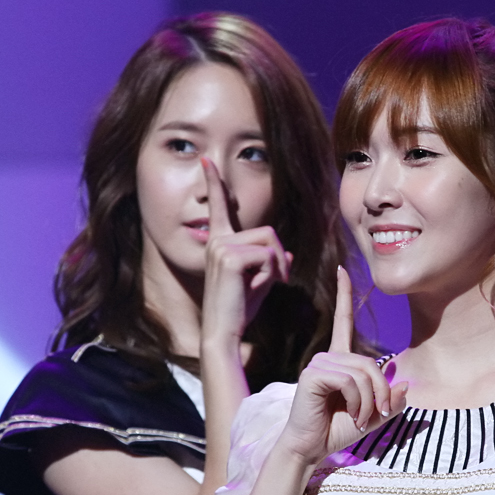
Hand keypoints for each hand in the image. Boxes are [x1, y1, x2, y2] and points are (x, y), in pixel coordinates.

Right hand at [201, 158, 291, 350]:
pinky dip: (271, 275)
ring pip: (270, 243)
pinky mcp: (230, 257)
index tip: (207, 162)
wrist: (223, 331)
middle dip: (279, 257)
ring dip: (276, 267)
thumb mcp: (258, 281)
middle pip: (268, 232)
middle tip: (274, 281)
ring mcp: (221, 247)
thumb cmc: (239, 310)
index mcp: (218, 242)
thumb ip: (268, 263)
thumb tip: (287, 256)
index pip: (218, 208)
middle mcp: (216, 240)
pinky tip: (255, 289)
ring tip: (261, 286)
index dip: (214, 184)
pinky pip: (268, 257)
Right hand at [277, 268, 407, 464]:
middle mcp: (327, 357)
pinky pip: (349, 380)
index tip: (341, 269)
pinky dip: (357, 401)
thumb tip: (405, 384)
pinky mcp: (313, 375)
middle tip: (374, 415)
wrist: (311, 448)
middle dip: (380, 392)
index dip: (344, 294)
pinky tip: (349, 413)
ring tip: (359, 419)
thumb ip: (390, 401)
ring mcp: (318, 364)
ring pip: (362, 372)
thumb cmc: (337, 431)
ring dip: (368, 401)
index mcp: (340, 362)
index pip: (343, 321)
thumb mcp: (372, 416)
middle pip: (370, 363)